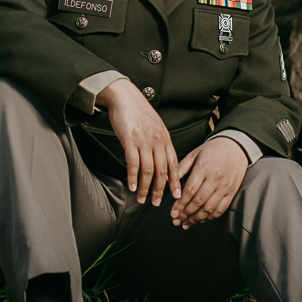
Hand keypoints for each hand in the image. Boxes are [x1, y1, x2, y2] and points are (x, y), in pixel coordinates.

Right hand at [97, 79, 180, 205]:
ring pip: (148, 170)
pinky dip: (133, 178)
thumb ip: (160, 143)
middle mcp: (157, 141)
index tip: (176, 195)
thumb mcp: (156, 126)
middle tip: (156, 203)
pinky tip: (132, 187)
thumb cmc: (139, 112)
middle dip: (160, 190)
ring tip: (142, 199)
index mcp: (165, 138)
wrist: (125, 97)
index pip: (174, 164)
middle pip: (162, 171)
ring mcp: (144, 141)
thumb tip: (162, 161)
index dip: (175, 181)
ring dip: (145, 188)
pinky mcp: (130, 141)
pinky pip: (133, 163)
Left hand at [172, 137, 248, 229]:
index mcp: (203, 168)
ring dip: (196, 219)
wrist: (236, 146)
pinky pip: (221, 209)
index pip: (190, 191)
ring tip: (186, 224)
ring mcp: (224, 187)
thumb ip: (181, 167)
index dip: (180, 204)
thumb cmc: (213, 149)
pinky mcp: (232, 192)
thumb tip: (168, 180)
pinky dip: (210, 217)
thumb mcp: (195, 153)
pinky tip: (201, 220)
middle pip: (198, 202)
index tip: (172, 212)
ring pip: (209, 208)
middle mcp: (215, 179)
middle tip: (176, 221)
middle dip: (185, 214)